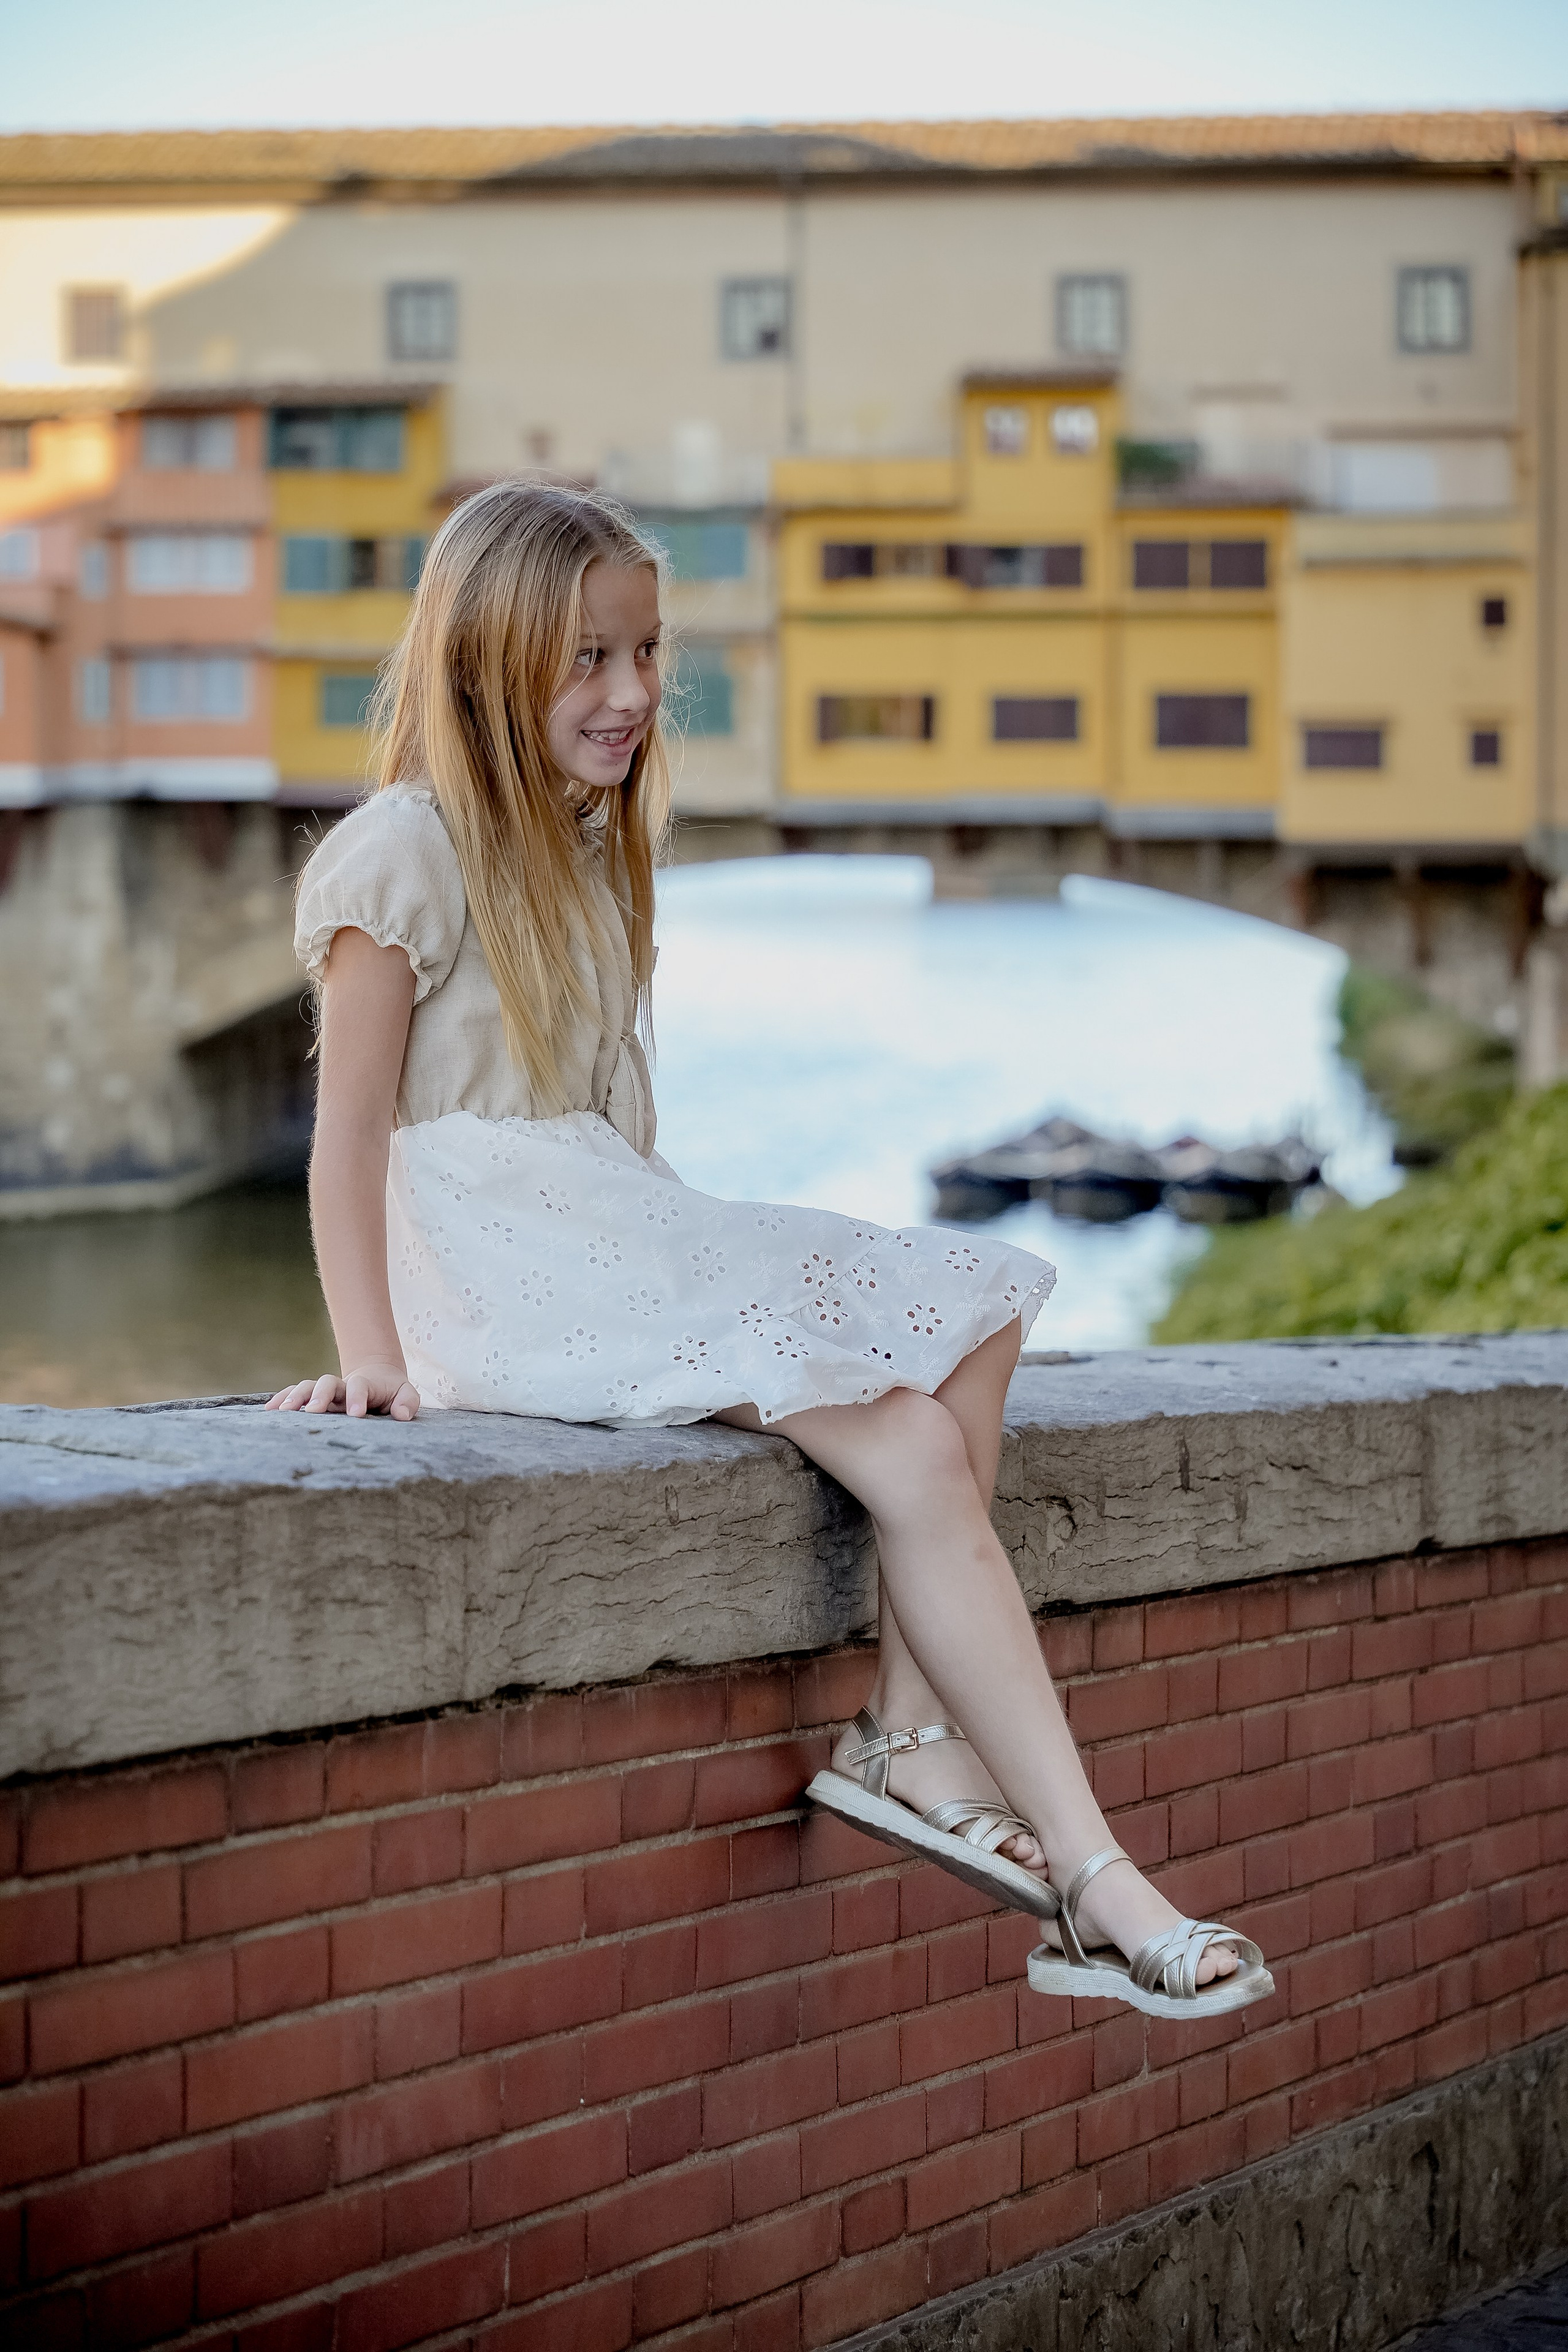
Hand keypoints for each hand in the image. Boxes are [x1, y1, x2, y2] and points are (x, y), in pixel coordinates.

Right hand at [265, 1360, 420, 1419]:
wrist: (377, 1379)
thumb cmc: (392, 1392)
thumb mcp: (406, 1394)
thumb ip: (407, 1402)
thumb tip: (401, 1415)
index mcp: (365, 1385)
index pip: (359, 1387)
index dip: (357, 1398)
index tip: (356, 1415)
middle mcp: (342, 1386)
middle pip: (327, 1383)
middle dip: (319, 1395)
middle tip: (313, 1411)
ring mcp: (326, 1392)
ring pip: (308, 1387)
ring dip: (295, 1397)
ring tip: (281, 1411)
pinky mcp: (315, 1399)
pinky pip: (295, 1394)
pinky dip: (281, 1399)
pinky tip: (267, 1411)